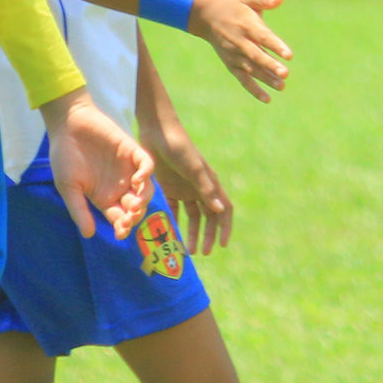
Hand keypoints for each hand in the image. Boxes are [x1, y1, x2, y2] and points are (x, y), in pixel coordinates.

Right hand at [40, 87, 154, 240]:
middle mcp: (119, 186)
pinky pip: (146, 164)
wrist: (67, 125)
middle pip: (135, 207)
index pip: (119, 218)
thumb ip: (79, 209)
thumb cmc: (64, 156)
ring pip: (145, 188)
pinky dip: (146, 172)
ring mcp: (127, 169)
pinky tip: (138, 179)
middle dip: (135, 216)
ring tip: (134, 204)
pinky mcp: (132, 151)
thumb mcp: (68, 187)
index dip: (122, 228)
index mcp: (104, 198)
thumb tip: (89, 235)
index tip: (120, 234)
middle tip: (128, 218)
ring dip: (143, 199)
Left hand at [144, 117, 232, 255]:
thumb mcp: (193, 168)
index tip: (222, 245)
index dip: (225, 227)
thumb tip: (221, 211)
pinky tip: (169, 234)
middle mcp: (199, 188)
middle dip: (208, 235)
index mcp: (210, 183)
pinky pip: (174, 209)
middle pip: (209, 217)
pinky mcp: (169, 186)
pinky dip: (173, 221)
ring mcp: (184, 188)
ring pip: (192, 216)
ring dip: (192, 232)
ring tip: (188, 250)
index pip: (224, 210)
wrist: (157, 130)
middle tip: (203, 253)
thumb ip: (206, 189)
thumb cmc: (179, 147)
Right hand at [191, 0, 291, 101]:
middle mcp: (240, 42)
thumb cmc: (233, 4)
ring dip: (266, 79)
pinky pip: (242, 79)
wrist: (205, 16)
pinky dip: (253, 89)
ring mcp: (234, 55)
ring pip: (251, 70)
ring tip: (282, 86)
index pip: (264, 37)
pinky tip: (267, 99)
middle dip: (270, 66)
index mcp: (247, 25)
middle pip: (256, 56)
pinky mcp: (231, 64)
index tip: (289, 55)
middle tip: (286, 74)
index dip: (276, 46)